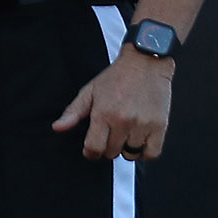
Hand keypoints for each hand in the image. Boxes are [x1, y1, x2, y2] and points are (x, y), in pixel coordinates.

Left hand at [54, 48, 171, 160]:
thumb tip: (57, 128)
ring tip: (125, 132)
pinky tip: (139, 139)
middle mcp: (123, 121)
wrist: (145, 62)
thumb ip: (73, 112)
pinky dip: (144, 151)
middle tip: (110, 132)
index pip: (94, 148)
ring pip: (130, 154)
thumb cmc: (116, 77)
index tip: (92, 148)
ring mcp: (142, 125)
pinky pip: (151, 154)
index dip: (90, 152)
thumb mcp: (90, 91)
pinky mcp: (160, 127)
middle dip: (108, 146)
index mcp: (103, 113)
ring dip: (126, 148)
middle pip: (112, 153)